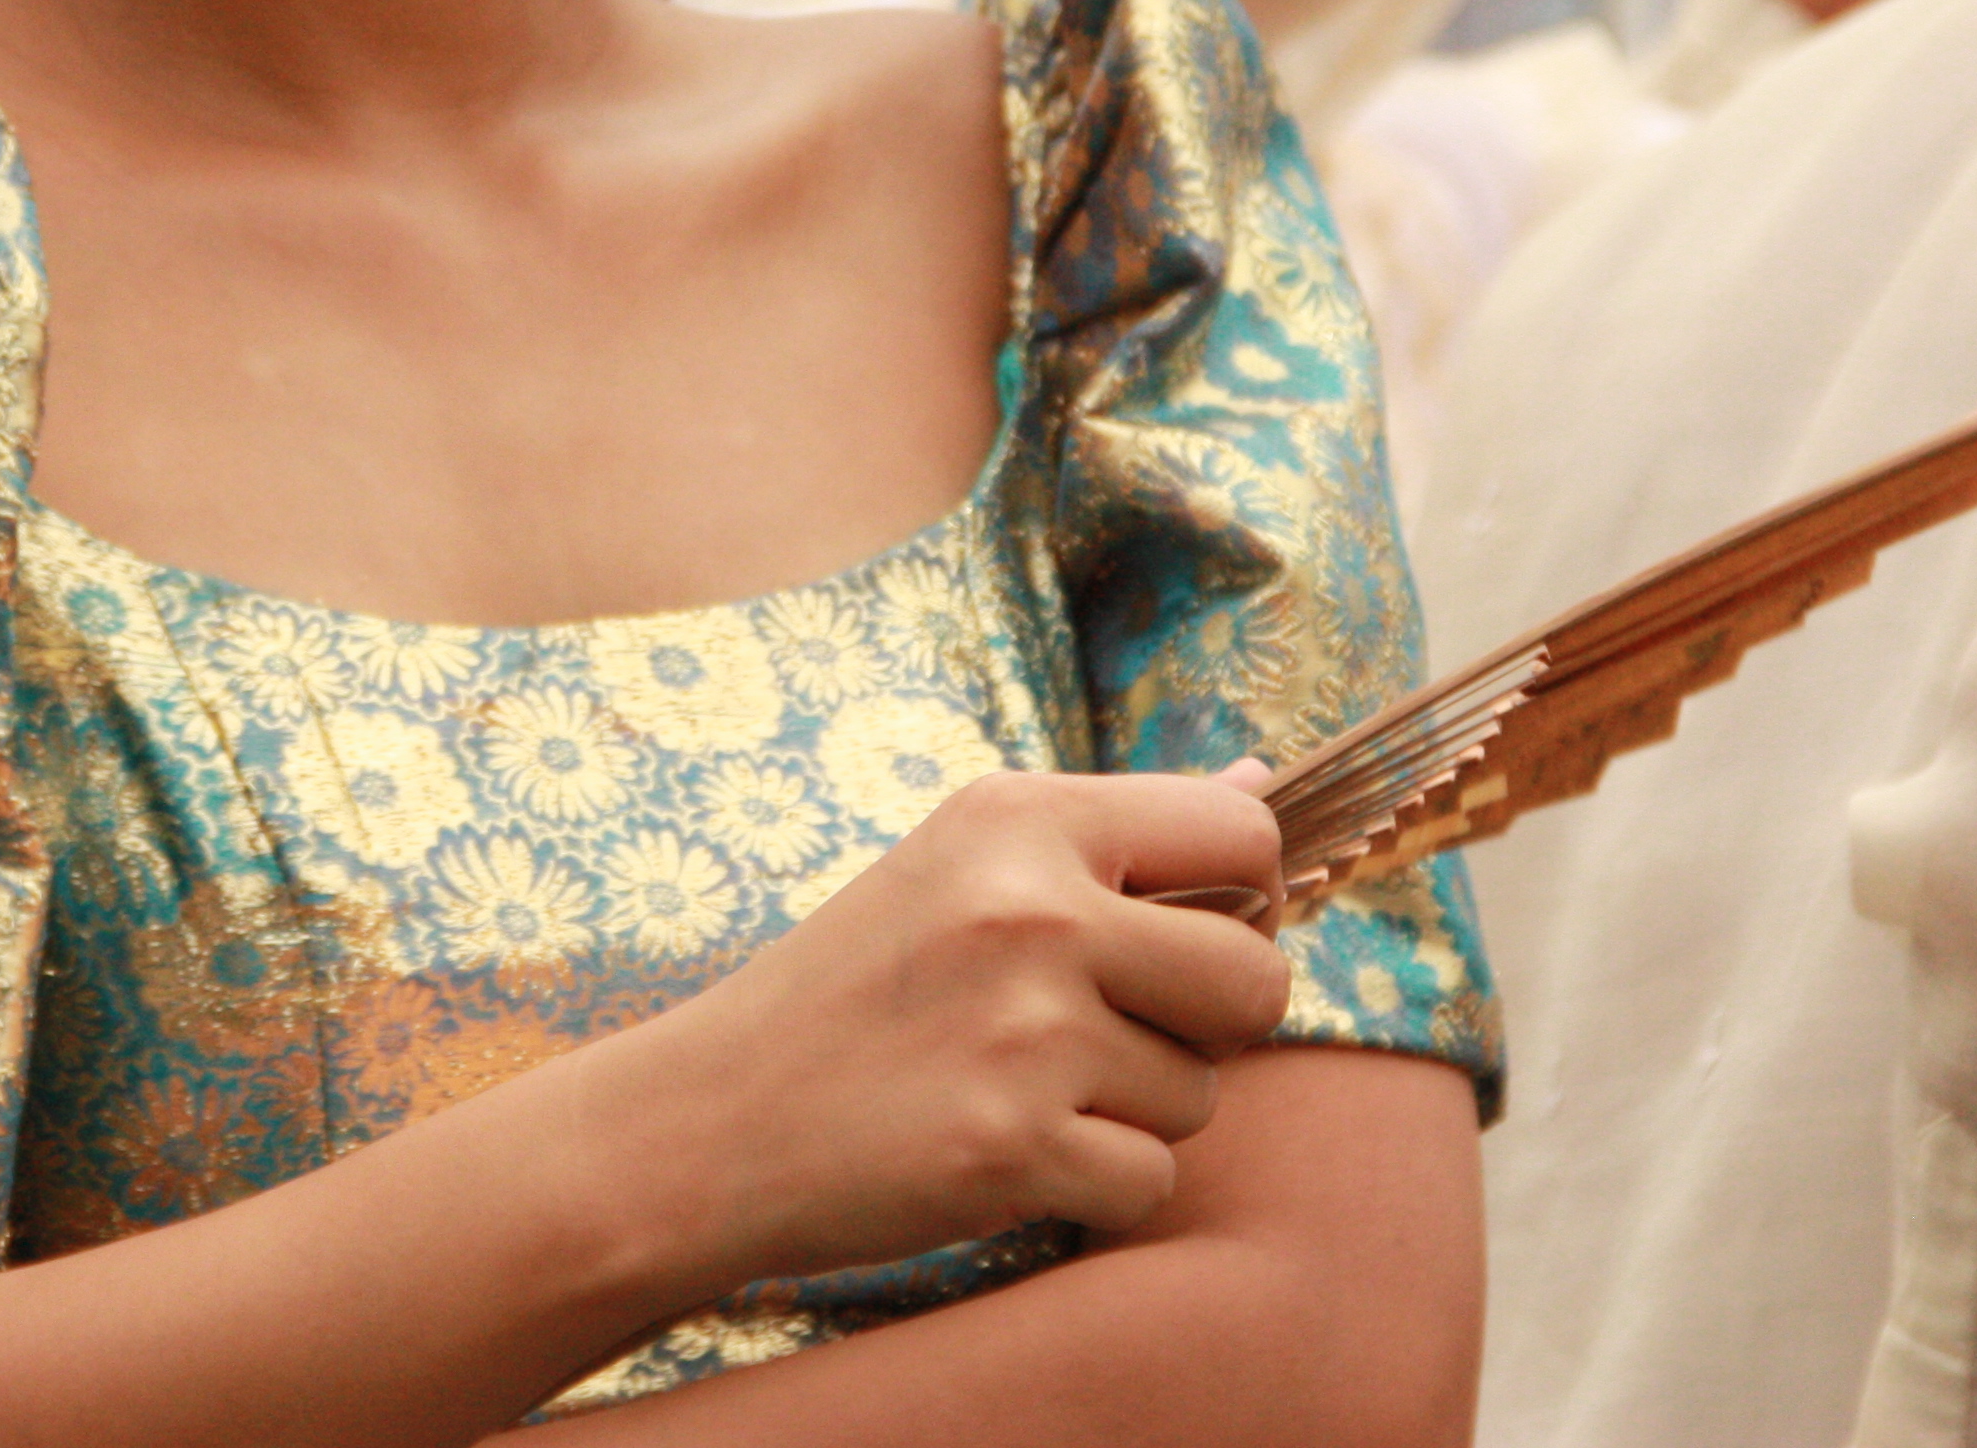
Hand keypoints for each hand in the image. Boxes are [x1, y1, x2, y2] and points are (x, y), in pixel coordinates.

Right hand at [588, 769, 1292, 1288]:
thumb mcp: (962, 863)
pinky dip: (1092, 1187)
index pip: (1242, 841)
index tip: (1190, 939)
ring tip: (1019, 1088)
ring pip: (1202, 1095)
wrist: (711, 1117)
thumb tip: (1265, 788)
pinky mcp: (1012, 1149)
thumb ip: (1116, 833)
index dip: (1245, 904)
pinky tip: (1003, 1154)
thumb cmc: (852, 990)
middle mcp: (1031, 910)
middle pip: (1258, 980)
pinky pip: (1148, 1181)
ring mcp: (1023, 1033)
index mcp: (1019, 818)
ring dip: (1132, 1111)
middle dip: (1213, 1029)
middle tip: (1111, 1036)